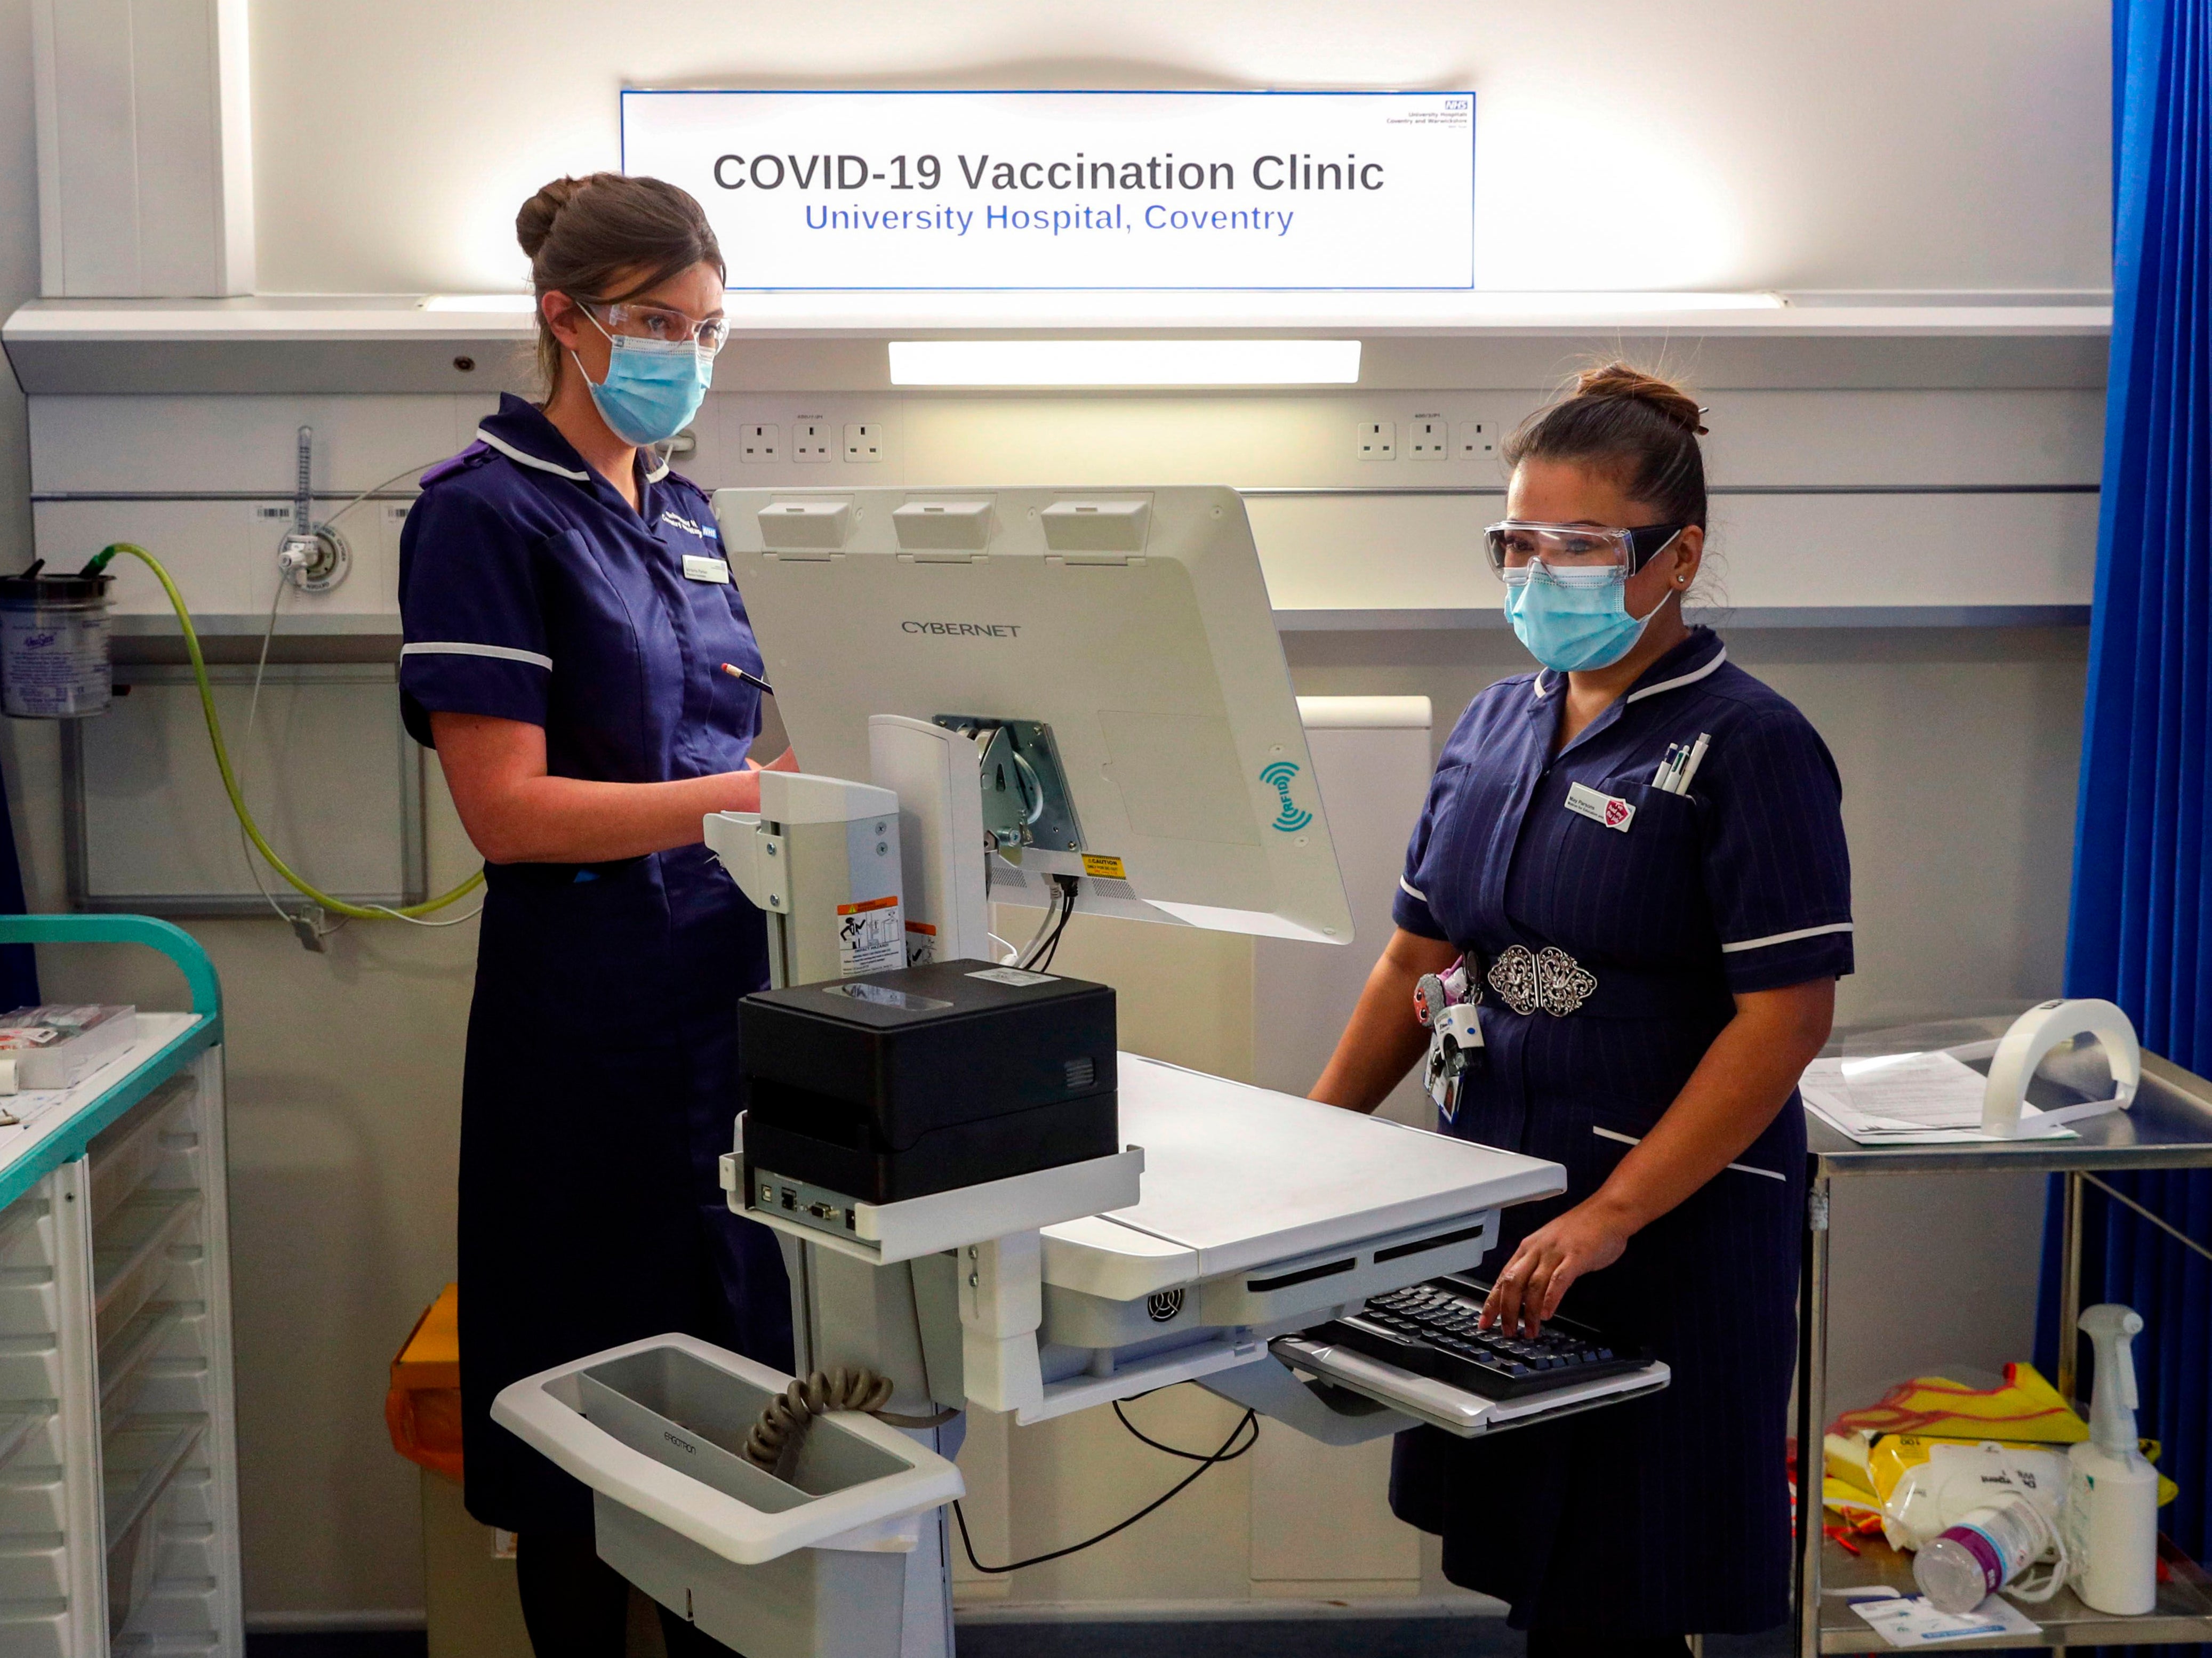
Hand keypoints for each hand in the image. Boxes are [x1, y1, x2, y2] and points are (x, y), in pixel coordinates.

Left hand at [1479, 1200, 1632, 1336]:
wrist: (1609, 1211)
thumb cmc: (1583, 1230)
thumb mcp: (1551, 1246)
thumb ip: (1539, 1267)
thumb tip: (1527, 1293)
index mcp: (1529, 1248)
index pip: (1503, 1277)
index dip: (1492, 1301)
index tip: (1484, 1320)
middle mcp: (1538, 1249)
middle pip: (1512, 1282)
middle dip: (1507, 1310)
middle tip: (1507, 1331)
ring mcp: (1556, 1252)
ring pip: (1533, 1285)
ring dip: (1530, 1312)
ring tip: (1530, 1330)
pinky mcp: (1576, 1256)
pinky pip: (1559, 1280)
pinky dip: (1551, 1299)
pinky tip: (1548, 1314)